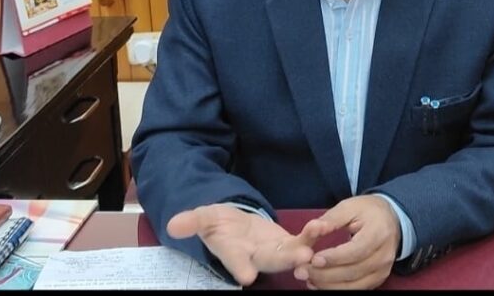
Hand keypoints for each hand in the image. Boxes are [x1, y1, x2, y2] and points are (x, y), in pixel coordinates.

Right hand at [167, 204, 328, 285]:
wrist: (236, 226)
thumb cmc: (219, 224)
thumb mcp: (204, 218)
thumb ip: (192, 222)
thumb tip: (171, 225)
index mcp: (233, 253)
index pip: (236, 262)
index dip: (241, 268)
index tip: (246, 276)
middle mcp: (255, 257)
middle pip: (270, 262)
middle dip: (285, 261)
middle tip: (300, 260)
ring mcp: (274, 252)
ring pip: (290, 255)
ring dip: (303, 250)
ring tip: (314, 243)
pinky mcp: (288, 243)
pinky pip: (302, 241)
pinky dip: (312, 236)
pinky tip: (321, 227)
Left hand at [294, 195, 400, 289]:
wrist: (391, 219)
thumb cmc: (368, 211)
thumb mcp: (350, 206)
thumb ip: (331, 219)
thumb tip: (313, 228)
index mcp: (379, 233)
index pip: (356, 251)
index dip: (334, 258)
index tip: (313, 260)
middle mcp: (384, 255)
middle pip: (353, 271)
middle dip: (325, 274)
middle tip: (302, 271)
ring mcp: (383, 270)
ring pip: (354, 285)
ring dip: (328, 285)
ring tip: (307, 278)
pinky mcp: (378, 279)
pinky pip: (356, 289)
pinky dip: (337, 289)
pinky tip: (319, 283)